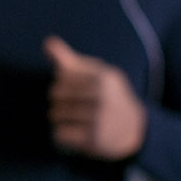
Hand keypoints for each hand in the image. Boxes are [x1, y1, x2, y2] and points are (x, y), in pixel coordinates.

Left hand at [44, 36, 146, 160]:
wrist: (134, 128)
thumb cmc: (107, 95)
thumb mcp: (95, 74)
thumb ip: (69, 60)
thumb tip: (47, 42)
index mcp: (103, 77)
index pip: (62, 76)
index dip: (61, 83)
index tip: (72, 89)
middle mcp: (103, 96)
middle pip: (56, 95)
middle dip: (57, 101)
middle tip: (68, 106)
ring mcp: (99, 118)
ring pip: (56, 115)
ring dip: (57, 118)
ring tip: (70, 119)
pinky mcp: (94, 139)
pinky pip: (59, 134)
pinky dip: (61, 135)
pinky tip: (72, 133)